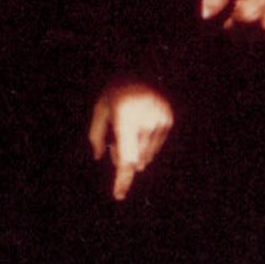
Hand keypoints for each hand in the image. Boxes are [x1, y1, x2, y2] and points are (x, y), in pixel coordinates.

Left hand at [88, 81, 173, 200]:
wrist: (143, 68)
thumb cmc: (116, 90)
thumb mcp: (100, 109)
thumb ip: (96, 135)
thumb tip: (100, 157)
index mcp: (125, 118)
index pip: (125, 157)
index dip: (122, 179)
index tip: (119, 195)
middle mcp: (145, 122)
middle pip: (134, 159)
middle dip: (123, 160)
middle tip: (113, 148)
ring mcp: (159, 121)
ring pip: (146, 155)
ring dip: (135, 153)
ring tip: (128, 133)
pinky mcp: (168, 120)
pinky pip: (155, 145)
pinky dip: (146, 144)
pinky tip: (140, 128)